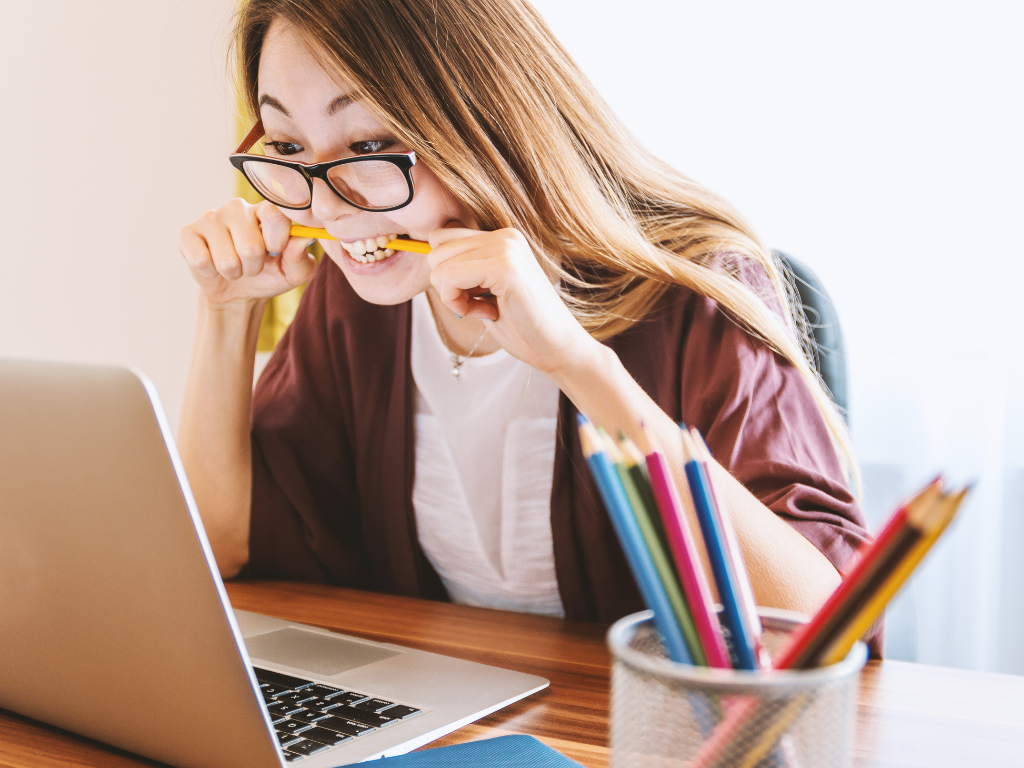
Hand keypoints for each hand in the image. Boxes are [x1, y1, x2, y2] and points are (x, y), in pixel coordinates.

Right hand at [179, 198, 316, 307]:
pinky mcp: (188, 232)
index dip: (277, 241)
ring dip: (234, 272)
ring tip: (234, 266)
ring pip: (227, 259)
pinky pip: (201, 261)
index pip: (275, 215)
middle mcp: (238, 207)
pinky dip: (211, 273)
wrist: (238, 292)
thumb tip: (302, 238)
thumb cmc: (269, 275)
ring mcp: (211, 217)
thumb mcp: (293, 272)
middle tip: (252, 265)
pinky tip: (212, 265)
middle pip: (250, 246)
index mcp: (266, 210)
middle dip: (254, 267)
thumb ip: (301, 257)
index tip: (276, 251)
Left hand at [427, 227, 599, 375]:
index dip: (447, 273)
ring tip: (486, 309)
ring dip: (453, 296)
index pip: (441, 238)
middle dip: (447, 285)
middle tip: (479, 305)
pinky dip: (458, 304)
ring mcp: (506, 248)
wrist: (558, 349)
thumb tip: (428, 255)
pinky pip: (449, 278)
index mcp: (502, 237)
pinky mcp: (505, 267)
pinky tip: (487, 313)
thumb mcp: (485, 290)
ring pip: (439, 265)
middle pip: (435, 249)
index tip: (474, 296)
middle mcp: (504, 235)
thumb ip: (464, 269)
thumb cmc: (522, 326)